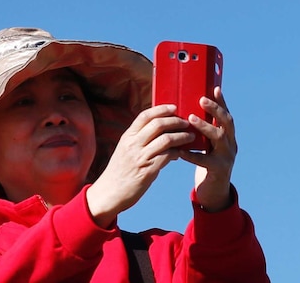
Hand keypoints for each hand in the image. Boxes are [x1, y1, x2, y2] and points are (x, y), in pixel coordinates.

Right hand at [86, 104, 194, 226]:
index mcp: (127, 137)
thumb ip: (138, 140)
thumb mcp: (125, 150)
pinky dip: (178, 152)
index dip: (161, 109)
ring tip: (190, 137)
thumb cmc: (119, 171)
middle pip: (158, 124)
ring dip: (181, 136)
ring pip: (166, 139)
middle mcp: (133, 144)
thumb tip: (159, 133)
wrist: (110, 192)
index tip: (173, 107)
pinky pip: (168, 156)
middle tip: (186, 122)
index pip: (145, 116)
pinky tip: (182, 153)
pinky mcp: (148, 171)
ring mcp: (140, 157)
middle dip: (175, 121)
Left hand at [179, 86, 237, 211]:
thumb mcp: (208, 144)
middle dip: (215, 110)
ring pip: (218, 138)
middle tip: (201, 100)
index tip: (215, 87)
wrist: (214, 191)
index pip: (226, 115)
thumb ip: (202, 130)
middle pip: (227, 123)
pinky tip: (179, 150)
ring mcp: (227, 157)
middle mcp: (231, 144)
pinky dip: (191, 154)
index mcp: (228, 136)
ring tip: (191, 119)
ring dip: (205, 127)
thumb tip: (186, 109)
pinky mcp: (218, 170)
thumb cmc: (207, 161)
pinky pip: (205, 160)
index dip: (222, 102)